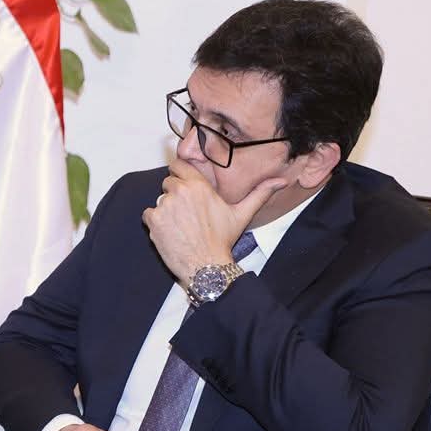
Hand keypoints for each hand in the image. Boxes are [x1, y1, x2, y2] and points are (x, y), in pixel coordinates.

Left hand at [141, 156, 285, 285]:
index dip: (180, 173)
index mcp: (199, 186)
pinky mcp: (153, 220)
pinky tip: (171, 232)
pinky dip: (155, 222)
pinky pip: (149, 214)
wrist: (206, 265)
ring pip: (159, 200)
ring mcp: (164, 206)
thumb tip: (281, 181)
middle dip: (174, 193)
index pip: (179, 165)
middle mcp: (179, 192)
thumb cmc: (223, 240)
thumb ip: (259, 193)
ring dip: (166, 209)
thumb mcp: (242, 214)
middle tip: (187, 211)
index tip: (183, 180)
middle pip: (168, 183)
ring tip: (181, 225)